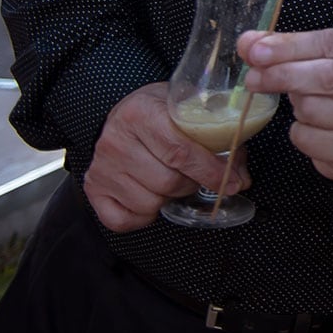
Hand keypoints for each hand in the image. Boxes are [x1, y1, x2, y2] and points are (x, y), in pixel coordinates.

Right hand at [85, 83, 246, 231]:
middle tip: (197, 176)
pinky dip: (143, 216)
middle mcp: (115, 141)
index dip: (211, 172)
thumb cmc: (163, 112)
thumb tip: (241, 180)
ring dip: (169, 198)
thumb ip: (220, 141)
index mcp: (141, 113)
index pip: (180, 152)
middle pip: (167, 182)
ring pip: (149, 203)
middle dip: (193, 184)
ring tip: (172, 180)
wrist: (125, 111)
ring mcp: (100, 167)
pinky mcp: (92, 189)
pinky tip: (151, 195)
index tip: (232, 183)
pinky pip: (122, 220)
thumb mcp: (191, 111)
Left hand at [239, 28, 332, 180]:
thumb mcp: (327, 51)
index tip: (256, 53)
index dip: (289, 48)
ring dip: (298, 108)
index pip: (331, 44)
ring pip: (315, 112)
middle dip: (284, 77)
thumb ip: (288, 45)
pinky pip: (312, 141)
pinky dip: (302, 134)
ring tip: (307, 102)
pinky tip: (314, 126)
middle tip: (255, 79)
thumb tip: (248, 44)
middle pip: (328, 78)